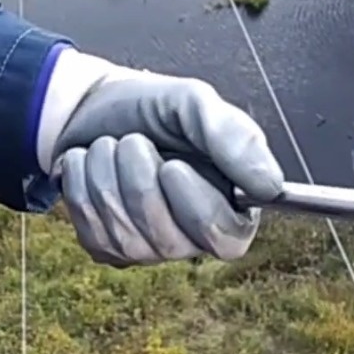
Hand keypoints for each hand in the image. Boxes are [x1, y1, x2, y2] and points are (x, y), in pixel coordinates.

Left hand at [38, 50, 282, 265]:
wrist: (91, 106)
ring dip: (107, 177)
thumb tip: (270, 186)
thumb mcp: (194, 103)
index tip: (173, 166)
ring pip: (126, 238)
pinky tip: (90, 165)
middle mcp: (192, 235)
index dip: (198, 209)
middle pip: (169, 242)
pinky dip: (83, 188)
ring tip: (111, 146)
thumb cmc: (150, 107)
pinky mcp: (107, 249)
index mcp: (228, 202)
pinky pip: (94, 235)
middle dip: (140, 182)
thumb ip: (234, 137)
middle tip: (134, 141)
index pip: (227, 240)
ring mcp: (147, 248)